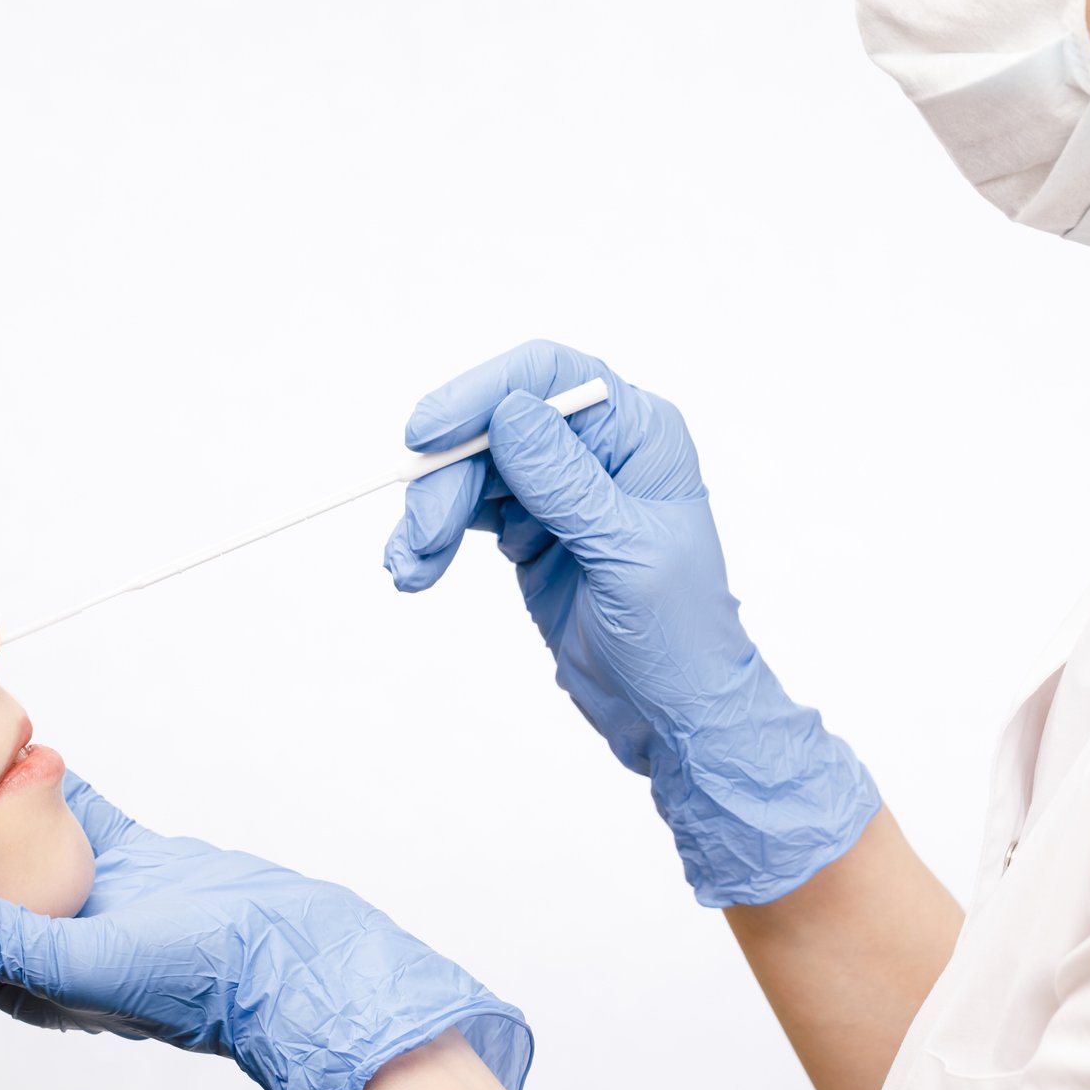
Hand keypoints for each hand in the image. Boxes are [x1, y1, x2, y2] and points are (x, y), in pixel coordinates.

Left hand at [0, 772, 532, 1089]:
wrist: (304, 964)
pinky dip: (47, 782)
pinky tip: (24, 743)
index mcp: (23, 977)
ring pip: (15, 838)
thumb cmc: (204, 981)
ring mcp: (91, 898)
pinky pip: (75, 813)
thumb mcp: (85, 958)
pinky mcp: (135, 861)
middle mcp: (49, 938)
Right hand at [382, 339, 878, 905]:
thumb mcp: (625, 557)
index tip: (427, 433)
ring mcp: (560, 490)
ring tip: (410, 568)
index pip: (550, 377)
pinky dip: (435, 537)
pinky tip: (416, 568)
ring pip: (472, 471)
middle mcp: (597, 450)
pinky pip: (468, 513)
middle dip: (445, 478)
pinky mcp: (531, 531)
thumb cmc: (680, 637)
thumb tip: (509, 413)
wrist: (674, 712)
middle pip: (495, 427)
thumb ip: (566, 484)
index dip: (482, 393)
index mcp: (637, 435)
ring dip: (431, 514)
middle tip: (417, 537)